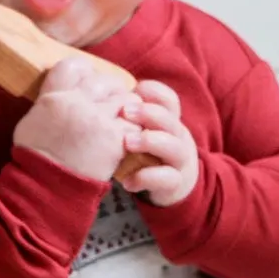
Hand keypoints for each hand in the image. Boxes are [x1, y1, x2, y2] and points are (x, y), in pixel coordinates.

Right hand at [13, 58, 133, 181]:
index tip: (89, 82)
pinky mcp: (114, 139)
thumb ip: (48, 102)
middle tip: (113, 102)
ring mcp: (97, 120)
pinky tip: (128, 137)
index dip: (85, 71)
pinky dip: (134, 129)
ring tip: (124, 118)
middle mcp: (77, 103)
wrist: (47, 187)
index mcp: (54, 97)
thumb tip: (59, 93)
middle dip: (111, 90)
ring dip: (128, 108)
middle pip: (103, 81)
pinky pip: (134, 124)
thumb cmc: (36, 158)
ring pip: (125, 100)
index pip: (73, 66)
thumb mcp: (31, 121)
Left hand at [117, 80, 198, 206]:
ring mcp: (179, 161)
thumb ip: (128, 116)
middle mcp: (178, 138)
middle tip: (126, 112)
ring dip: (150, 141)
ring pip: (174, 147)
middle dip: (149, 113)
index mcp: (169, 121)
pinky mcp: (176, 183)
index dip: (155, 93)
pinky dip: (146, 178)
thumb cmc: (147, 153)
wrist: (171, 187)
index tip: (135, 91)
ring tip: (127, 143)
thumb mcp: (140, 132)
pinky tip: (127, 181)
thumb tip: (100, 97)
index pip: (169, 100)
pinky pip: (168, 179)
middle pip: (171, 120)